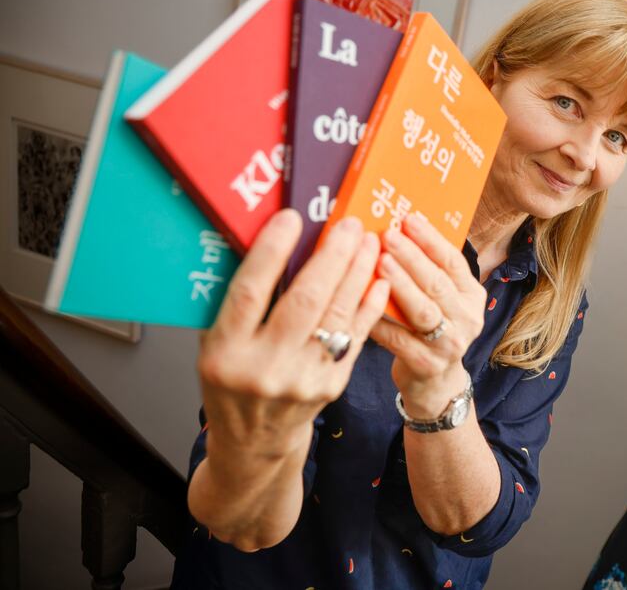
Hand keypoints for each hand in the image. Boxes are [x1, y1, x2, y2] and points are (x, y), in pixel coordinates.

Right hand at [198, 210, 389, 460]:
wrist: (254, 441)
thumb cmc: (233, 378)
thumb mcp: (216, 343)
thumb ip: (236, 301)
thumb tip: (268, 241)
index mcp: (224, 353)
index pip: (249, 294)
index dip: (272, 253)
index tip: (291, 218)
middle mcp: (263, 368)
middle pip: (305, 302)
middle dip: (332, 257)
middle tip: (348, 225)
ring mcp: (301, 380)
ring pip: (336, 316)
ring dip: (357, 274)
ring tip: (369, 242)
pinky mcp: (331, 386)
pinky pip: (355, 337)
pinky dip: (368, 305)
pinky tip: (378, 279)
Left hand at [370, 214, 486, 417]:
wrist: (435, 383)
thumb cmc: (430, 328)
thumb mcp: (442, 300)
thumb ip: (428, 271)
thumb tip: (397, 228)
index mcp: (471, 295)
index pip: (453, 261)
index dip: (431, 239)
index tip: (408, 218)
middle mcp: (467, 319)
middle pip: (437, 283)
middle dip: (411, 257)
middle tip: (387, 235)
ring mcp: (450, 345)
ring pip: (422, 311)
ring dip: (400, 285)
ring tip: (379, 263)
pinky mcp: (427, 365)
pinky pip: (398, 339)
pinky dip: (380, 320)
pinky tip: (363, 302)